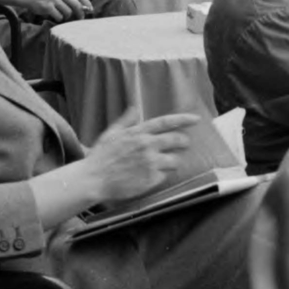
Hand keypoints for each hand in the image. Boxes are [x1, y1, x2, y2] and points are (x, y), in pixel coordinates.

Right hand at [14, 0, 94, 21]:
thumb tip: (84, 6)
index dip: (86, 3)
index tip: (90, 9)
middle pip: (76, 4)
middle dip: (80, 13)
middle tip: (80, 18)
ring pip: (68, 12)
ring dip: (67, 16)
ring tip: (62, 14)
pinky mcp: (47, 6)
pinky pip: (59, 16)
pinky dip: (59, 18)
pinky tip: (55, 15)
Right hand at [83, 109, 201, 203]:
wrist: (93, 180)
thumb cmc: (100, 157)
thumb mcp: (111, 133)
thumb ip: (125, 121)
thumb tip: (135, 108)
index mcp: (139, 133)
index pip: (166, 122)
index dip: (183, 119)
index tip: (196, 119)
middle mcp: (147, 146)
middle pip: (176, 140)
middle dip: (183, 142)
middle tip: (184, 144)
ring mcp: (150, 163)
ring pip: (174, 160)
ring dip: (172, 161)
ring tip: (163, 163)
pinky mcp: (151, 179)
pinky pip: (165, 176)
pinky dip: (161, 175)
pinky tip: (150, 175)